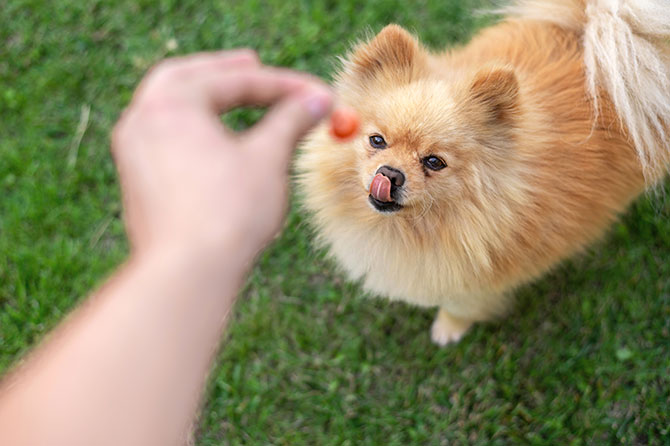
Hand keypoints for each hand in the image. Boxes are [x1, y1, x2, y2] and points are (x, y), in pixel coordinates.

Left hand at [112, 50, 332, 260]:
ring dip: (204, 98)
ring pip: (170, 108)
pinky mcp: (138, 180)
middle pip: (187, 78)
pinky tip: (213, 140)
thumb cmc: (227, 213)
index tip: (317, 94)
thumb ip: (292, 120)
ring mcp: (133, 152)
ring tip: (231, 95)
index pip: (236, 82)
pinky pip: (166, 138)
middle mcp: (142, 120)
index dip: (284, 86)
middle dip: (223, 71)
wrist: (187, 272)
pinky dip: (192, 128)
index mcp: (172, 103)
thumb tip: (318, 99)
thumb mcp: (268, 158)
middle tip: (253, 63)